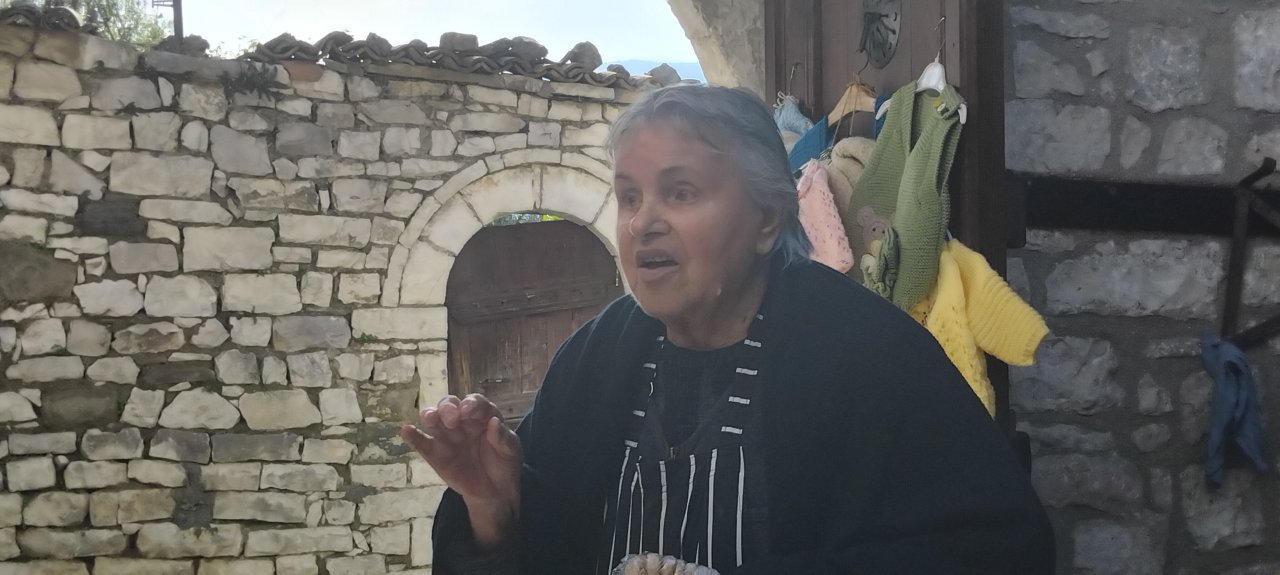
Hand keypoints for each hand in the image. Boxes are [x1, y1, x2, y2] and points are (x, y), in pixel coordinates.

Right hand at [400, 394, 521, 548]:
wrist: (495, 491)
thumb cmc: (504, 464)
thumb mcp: (511, 452)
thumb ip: (503, 438)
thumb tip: (495, 423)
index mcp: (482, 415)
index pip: (474, 402)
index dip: (471, 404)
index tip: (470, 411)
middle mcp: (461, 421)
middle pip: (449, 405)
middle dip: (449, 408)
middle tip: (453, 420)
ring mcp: (446, 436)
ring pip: (433, 418)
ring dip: (430, 415)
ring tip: (430, 419)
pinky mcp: (434, 453)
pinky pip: (421, 442)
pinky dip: (412, 436)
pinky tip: (406, 431)